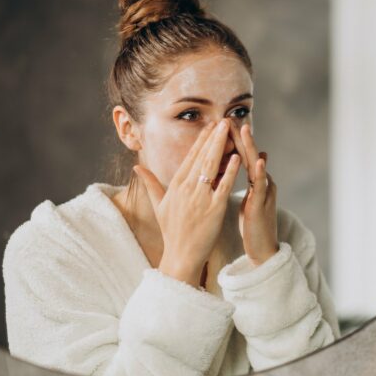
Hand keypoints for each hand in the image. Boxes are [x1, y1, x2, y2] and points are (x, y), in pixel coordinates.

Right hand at [133, 119, 240, 285]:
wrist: (181, 255)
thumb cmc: (172, 231)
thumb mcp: (159, 205)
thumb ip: (151, 183)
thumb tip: (137, 166)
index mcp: (175, 186)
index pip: (190, 157)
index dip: (201, 140)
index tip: (210, 125)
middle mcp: (186, 189)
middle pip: (202, 157)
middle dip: (213, 137)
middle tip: (223, 120)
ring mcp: (200, 198)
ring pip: (212, 166)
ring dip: (221, 146)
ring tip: (230, 130)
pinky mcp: (214, 209)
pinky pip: (223, 186)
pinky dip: (230, 171)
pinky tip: (237, 157)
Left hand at [231, 123, 277, 265]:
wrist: (264, 248)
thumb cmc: (254, 224)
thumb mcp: (249, 197)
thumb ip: (249, 179)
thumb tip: (251, 160)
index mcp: (253, 181)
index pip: (241, 156)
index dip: (232, 140)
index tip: (221, 124)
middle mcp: (261, 182)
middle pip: (249, 155)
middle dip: (240, 137)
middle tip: (231, 118)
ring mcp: (264, 192)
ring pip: (256, 166)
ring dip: (251, 147)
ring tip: (245, 130)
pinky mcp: (263, 205)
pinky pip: (261, 187)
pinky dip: (261, 172)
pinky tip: (259, 161)